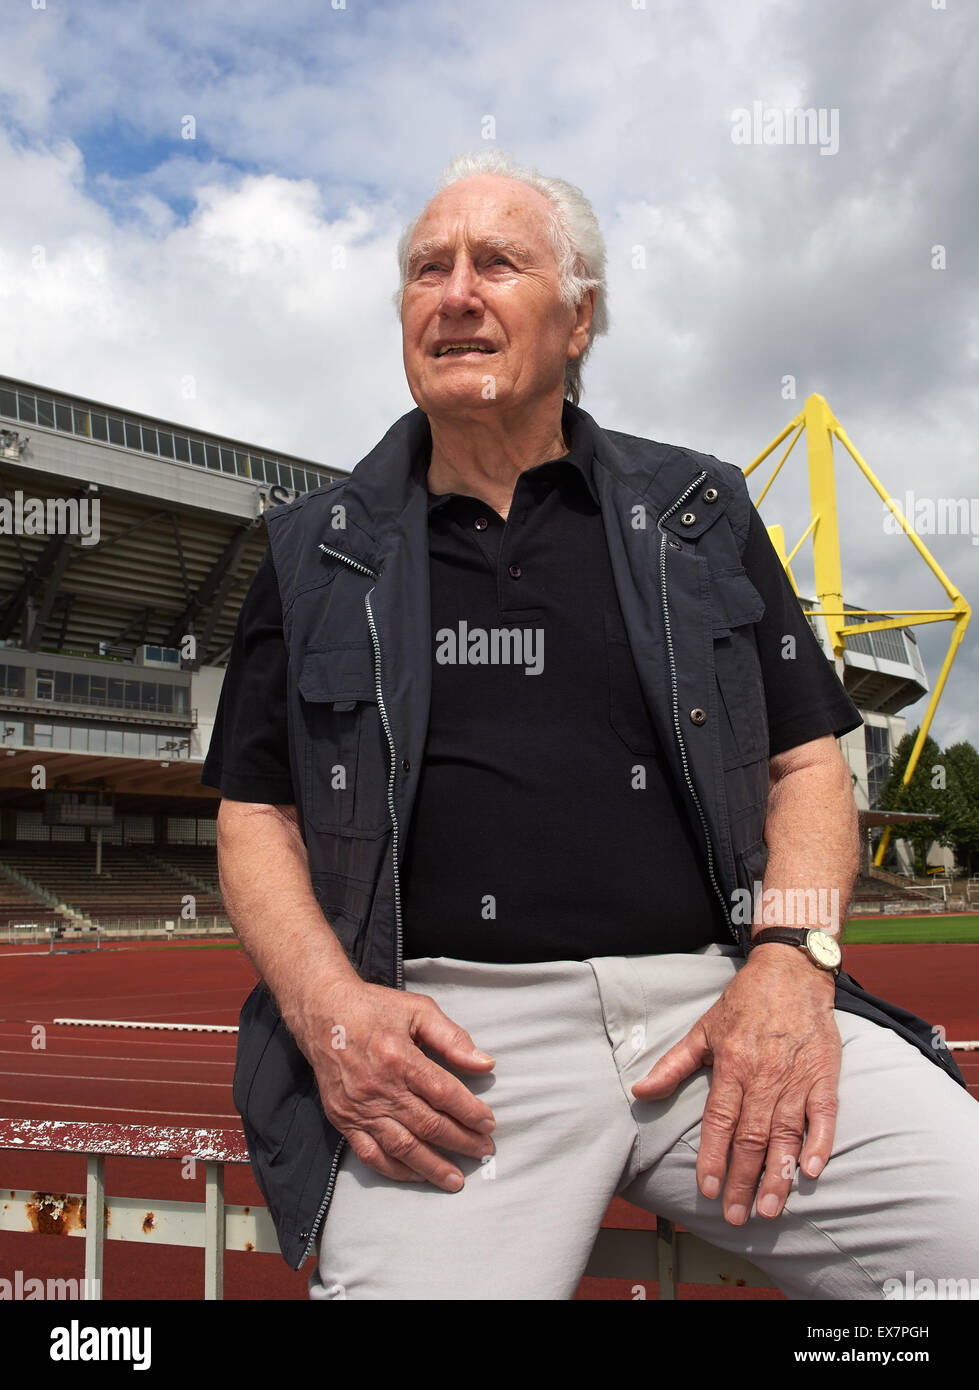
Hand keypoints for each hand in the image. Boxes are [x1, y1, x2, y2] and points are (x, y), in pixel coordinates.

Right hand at [284, 970, 496, 1191]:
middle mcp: (379, 1088)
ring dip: (432, 1166)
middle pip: (428, 1124)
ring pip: (402, 1147)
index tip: (489, 1125)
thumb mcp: (418, 1010)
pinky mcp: (343, 1120)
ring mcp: (359, 1108)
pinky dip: (395, 1170)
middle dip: (461, 1142)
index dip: (470, 1112)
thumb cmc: (374, 1008)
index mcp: (400, 1058)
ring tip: (456, 1179)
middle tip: (483, 1152)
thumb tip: (485, 1064)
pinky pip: (371, 1154)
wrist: (322, 1013)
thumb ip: (452, 1038)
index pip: (444, 1094)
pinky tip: (416, 1175)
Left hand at [630, 944, 839, 1223]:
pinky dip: (819, 1143)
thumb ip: (673, 1065)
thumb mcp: (703, 1030)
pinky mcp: (824, 1075)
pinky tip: (811, 1171)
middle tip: (738, 1217)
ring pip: (786, 1134)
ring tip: (769, 1208)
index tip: (709, 1190)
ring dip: (778, 1174)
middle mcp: (764, 1075)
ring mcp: (796, 1076)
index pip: (719, 1120)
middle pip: (751, 1137)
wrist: (791, 971)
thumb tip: (640, 1092)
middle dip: (743, 1180)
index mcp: (732, 1064)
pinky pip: (824, 1115)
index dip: (713, 1157)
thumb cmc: (744, 1002)